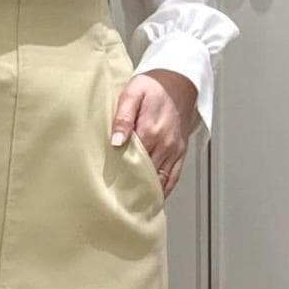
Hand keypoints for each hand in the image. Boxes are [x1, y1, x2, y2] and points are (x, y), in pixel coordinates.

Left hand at [110, 70, 197, 198]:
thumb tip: (116, 142)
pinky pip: (173, 177)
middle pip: (146, 174)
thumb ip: (122, 117)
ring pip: (161, 180)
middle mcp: (165, 144)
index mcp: (150, 131)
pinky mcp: (181, 152)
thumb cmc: (153, 86)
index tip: (108, 188)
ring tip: (132, 208)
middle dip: (132, 188)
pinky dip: (164, 190)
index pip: (132, 161)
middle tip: (116, 204)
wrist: (179, 81)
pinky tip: (153, 199)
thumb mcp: (132, 94)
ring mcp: (174, 150)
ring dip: (148, 193)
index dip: (120, 176)